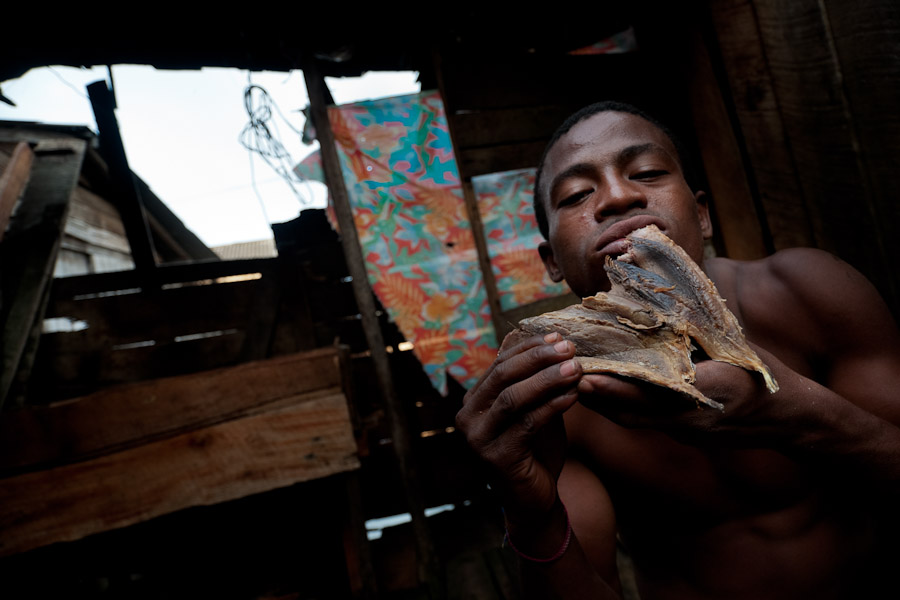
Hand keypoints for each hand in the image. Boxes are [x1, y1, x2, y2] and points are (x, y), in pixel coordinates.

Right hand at [456, 331, 581, 517]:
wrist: (534, 499)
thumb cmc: (535, 449)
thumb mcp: (533, 407)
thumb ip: (534, 379)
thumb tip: (546, 338)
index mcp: (474, 401)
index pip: (500, 363)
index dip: (529, 348)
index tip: (558, 337)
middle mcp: (468, 417)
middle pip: (503, 376)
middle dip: (538, 359)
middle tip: (568, 348)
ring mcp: (479, 439)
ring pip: (513, 398)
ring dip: (547, 380)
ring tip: (575, 369)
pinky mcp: (497, 458)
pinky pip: (527, 424)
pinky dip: (552, 406)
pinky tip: (573, 395)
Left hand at [575, 350, 780, 446]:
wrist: (793, 419)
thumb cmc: (765, 375)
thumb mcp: (735, 348)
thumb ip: (698, 334)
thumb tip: (661, 309)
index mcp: (708, 391)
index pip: (653, 392)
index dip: (618, 388)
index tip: (589, 376)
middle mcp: (692, 417)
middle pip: (634, 413)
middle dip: (599, 398)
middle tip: (569, 377)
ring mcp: (688, 431)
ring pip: (636, 421)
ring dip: (606, 405)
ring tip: (578, 382)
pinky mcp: (686, 435)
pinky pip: (647, 422)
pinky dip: (623, 408)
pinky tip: (606, 393)